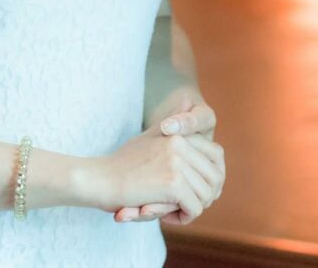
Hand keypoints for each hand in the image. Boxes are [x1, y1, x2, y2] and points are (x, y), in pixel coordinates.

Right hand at [89, 116, 223, 224]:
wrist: (100, 178)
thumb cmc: (123, 163)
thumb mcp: (150, 136)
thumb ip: (169, 123)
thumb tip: (186, 100)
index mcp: (179, 133)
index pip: (217, 154)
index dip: (212, 176)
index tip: (195, 189)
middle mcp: (180, 143)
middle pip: (216, 177)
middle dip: (205, 195)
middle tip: (184, 204)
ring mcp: (177, 162)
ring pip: (207, 195)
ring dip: (193, 208)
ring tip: (172, 210)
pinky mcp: (173, 183)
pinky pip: (195, 208)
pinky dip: (184, 218)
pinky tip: (167, 215)